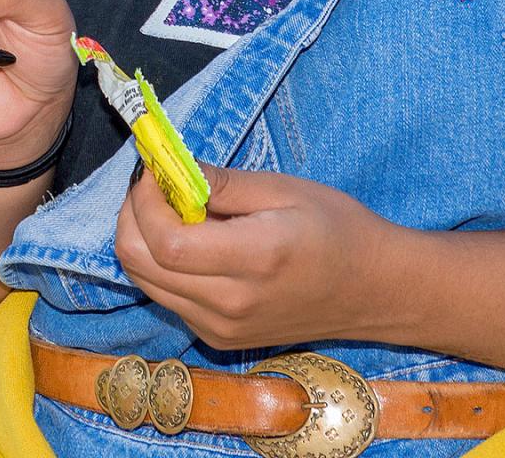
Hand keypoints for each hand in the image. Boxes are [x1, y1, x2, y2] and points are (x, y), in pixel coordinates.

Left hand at [115, 163, 391, 350]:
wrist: (373, 290)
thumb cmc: (337, 229)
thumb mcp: (283, 189)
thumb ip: (221, 183)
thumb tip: (171, 166)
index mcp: (251, 261)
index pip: (165, 243)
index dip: (144, 202)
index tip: (152, 168)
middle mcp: (228, 306)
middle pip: (140, 265)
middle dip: (131, 216)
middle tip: (152, 183)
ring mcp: (220, 329)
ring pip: (146, 283)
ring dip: (143, 240)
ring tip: (173, 207)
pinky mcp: (218, 338)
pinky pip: (168, 298)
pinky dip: (162, 264)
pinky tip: (191, 239)